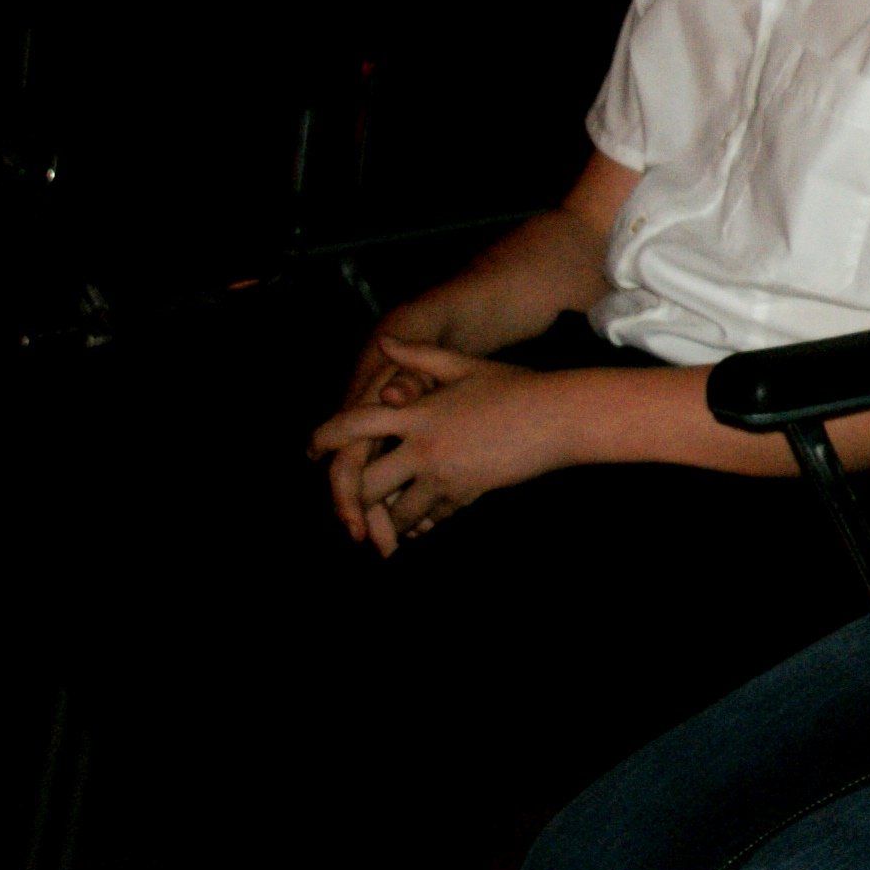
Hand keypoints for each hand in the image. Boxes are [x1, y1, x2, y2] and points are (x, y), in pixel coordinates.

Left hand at [306, 341, 579, 554]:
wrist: (558, 418)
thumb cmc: (514, 386)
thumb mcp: (465, 366)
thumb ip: (420, 357)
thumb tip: (384, 345)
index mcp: (418, 413)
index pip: (355, 425)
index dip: (325, 437)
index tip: (310, 450)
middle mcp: (424, 447)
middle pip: (365, 482)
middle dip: (350, 496)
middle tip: (344, 503)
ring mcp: (444, 475)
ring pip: (396, 511)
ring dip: (386, 518)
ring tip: (379, 524)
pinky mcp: (466, 494)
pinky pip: (432, 517)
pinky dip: (422, 523)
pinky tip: (419, 525)